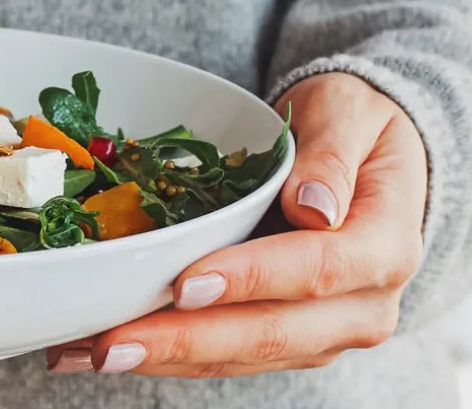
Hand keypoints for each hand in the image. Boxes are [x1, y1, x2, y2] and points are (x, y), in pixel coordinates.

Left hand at [46, 73, 425, 375]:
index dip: (249, 280)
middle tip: (111, 344)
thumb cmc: (358, 124)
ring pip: (239, 357)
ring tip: (86, 352)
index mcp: (384, 247)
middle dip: (184, 342)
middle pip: (269, 334)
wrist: (372, 157)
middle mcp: (362, 306)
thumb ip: (332, 157)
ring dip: (162, 358)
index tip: (185, 284)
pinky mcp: (287, 339)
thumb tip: (313, 210)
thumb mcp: (350, 113)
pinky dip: (166, 353)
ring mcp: (323, 331)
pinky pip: (225, 354)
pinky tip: (109, 347)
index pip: (317, 271)